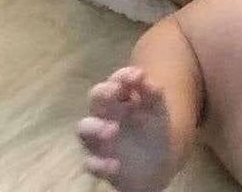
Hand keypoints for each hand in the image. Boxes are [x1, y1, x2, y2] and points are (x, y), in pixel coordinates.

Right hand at [77, 66, 176, 191]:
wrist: (157, 165)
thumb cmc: (153, 130)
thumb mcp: (158, 111)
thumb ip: (153, 93)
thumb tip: (143, 76)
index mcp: (120, 99)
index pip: (115, 81)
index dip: (122, 76)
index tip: (138, 75)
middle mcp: (105, 114)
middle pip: (95, 97)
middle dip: (103, 92)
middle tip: (115, 91)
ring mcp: (99, 139)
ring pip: (84, 127)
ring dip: (95, 127)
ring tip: (113, 130)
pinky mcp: (98, 164)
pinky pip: (91, 163)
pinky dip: (100, 164)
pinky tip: (115, 164)